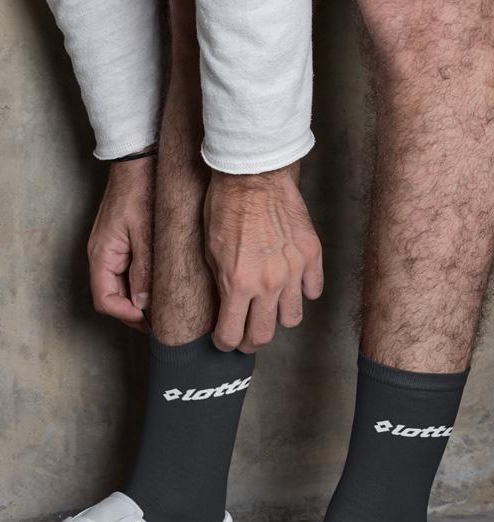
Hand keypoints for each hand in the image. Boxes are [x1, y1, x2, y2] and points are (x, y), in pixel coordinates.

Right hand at [88, 155, 154, 329]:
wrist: (138, 159)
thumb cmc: (140, 190)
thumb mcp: (146, 233)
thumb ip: (144, 269)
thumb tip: (143, 304)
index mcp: (103, 255)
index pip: (106, 301)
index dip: (127, 315)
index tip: (152, 320)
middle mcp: (102, 256)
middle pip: (112, 299)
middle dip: (135, 313)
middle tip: (163, 320)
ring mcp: (110, 251)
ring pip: (120, 288)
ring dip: (138, 301)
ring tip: (164, 306)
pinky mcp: (120, 245)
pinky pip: (127, 274)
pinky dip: (140, 285)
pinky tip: (159, 286)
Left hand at [204, 163, 322, 351]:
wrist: (254, 175)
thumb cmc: (226, 208)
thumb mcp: (211, 252)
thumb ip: (223, 285)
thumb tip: (228, 307)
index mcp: (238, 284)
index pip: (232, 334)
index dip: (226, 343)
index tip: (224, 341)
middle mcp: (268, 284)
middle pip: (264, 335)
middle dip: (250, 341)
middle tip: (245, 336)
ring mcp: (294, 271)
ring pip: (292, 319)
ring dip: (278, 318)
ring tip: (270, 309)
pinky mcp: (311, 256)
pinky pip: (313, 290)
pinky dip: (303, 292)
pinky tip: (292, 285)